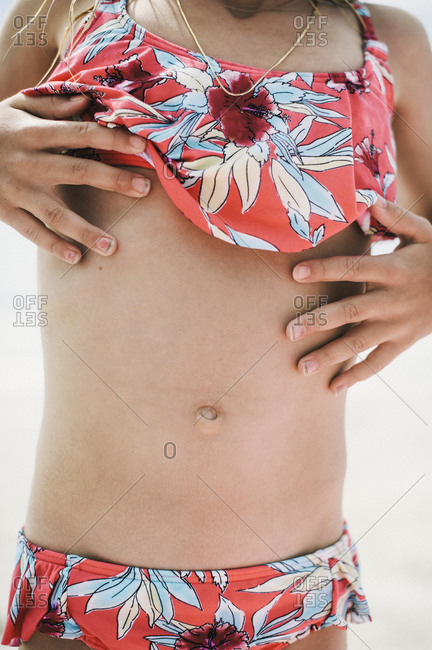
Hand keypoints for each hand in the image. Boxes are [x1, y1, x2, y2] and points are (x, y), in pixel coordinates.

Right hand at [0, 92, 150, 263]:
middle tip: (144, 188)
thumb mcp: (16, 108)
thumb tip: (87, 101)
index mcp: (33, 133)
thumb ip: (52, 106)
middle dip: (113, 180)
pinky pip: (31, 232)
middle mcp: (27, 162)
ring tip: (112, 247)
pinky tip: (75, 258)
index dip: (112, 137)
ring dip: (85, 231)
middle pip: (77, 171)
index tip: (142, 144)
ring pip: (55, 213)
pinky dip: (52, 246)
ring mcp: (16, 190)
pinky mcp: (4, 211)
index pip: (81, 133)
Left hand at [286, 197, 431, 393]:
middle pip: (351, 312)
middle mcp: (392, 300)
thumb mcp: (422, 233)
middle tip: (288, 331)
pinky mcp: (402, 343)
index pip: (354, 269)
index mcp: (394, 270)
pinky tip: (332, 388)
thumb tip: (365, 200)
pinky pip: (378, 363)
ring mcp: (397, 325)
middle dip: (319, 322)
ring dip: (330, 356)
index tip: (295, 272)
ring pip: (360, 343)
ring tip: (301, 368)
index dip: (326, 270)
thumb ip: (394, 218)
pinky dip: (356, 376)